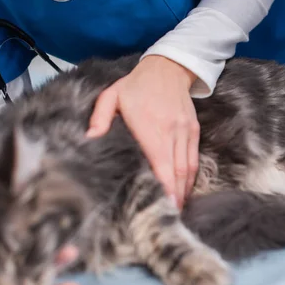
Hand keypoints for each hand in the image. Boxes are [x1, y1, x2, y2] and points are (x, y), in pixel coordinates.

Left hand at [87, 55, 199, 208]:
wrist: (168, 67)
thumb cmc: (136, 85)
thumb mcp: (112, 96)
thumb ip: (100, 118)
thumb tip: (90, 139)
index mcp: (151, 127)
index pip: (161, 163)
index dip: (164, 187)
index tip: (162, 206)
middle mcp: (171, 131)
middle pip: (177, 171)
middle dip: (175, 196)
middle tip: (170, 216)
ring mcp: (185, 131)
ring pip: (188, 167)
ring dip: (184, 189)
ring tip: (178, 208)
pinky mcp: (193, 130)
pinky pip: (194, 158)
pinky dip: (190, 176)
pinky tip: (184, 188)